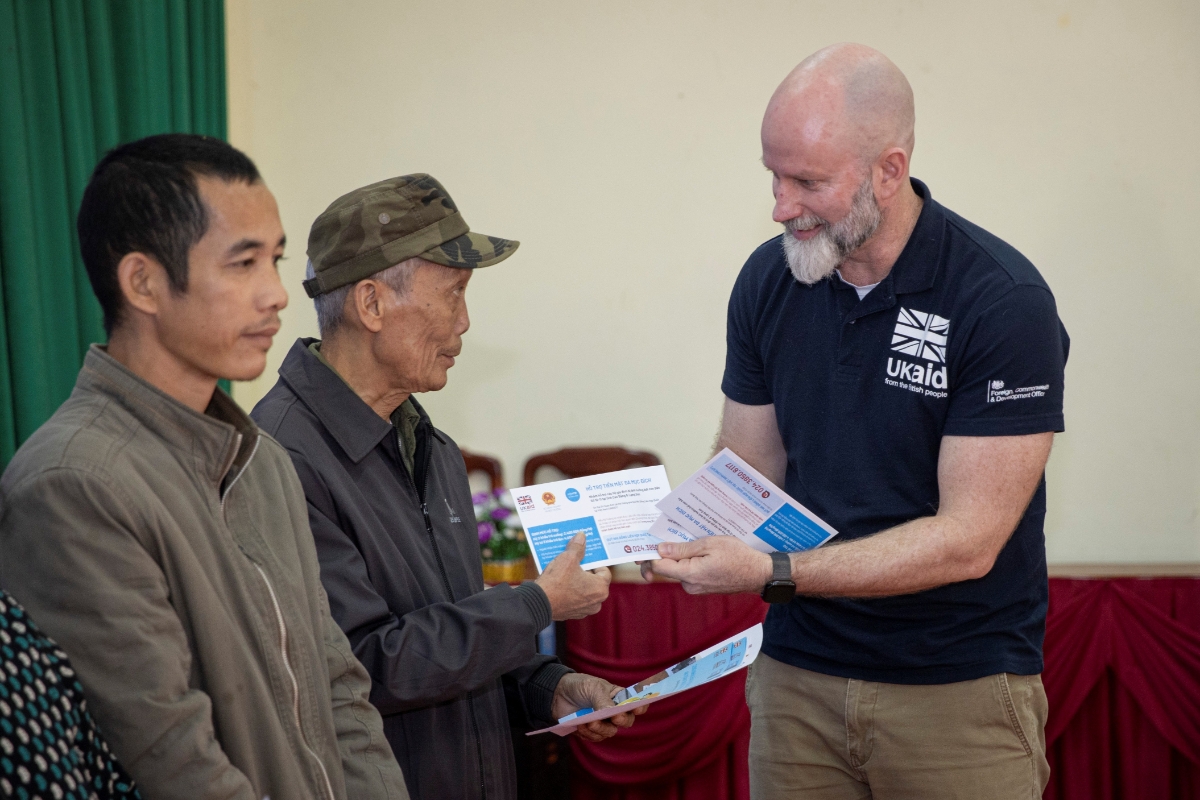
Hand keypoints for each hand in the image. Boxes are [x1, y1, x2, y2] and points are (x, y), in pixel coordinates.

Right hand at [534, 533, 611, 619]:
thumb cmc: (556, 581)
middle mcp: (596, 602)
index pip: (604, 571)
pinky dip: (570, 591)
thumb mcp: (567, 559)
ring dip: (577, 581)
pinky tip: (559, 583)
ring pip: (584, 590)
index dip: (594, 562)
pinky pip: (574, 598)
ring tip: (565, 571)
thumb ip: (577, 547)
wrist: (538, 603)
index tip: (584, 557)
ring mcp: (584, 610)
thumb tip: (581, 536)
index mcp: (600, 589)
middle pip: (594, 581)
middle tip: (574, 562)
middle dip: (584, 571)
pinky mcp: (572, 614)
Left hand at [551, 672, 645, 741]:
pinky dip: (588, 733)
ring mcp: (603, 723)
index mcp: (619, 697)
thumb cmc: (580, 686)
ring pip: (610, 732)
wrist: (558, 694)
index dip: (640, 707)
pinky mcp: (591, 732)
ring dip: (600, 728)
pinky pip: (595, 738)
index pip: (636, 703)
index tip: (638, 708)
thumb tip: (615, 713)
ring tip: (588, 722)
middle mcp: (614, 711)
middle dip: (621, 721)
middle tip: (614, 717)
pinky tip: (579, 725)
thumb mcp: (593, 688)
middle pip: (626, 722)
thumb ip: (604, 700)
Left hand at [647, 537, 774, 594]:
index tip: (640, 545)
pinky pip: (688, 573)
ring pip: (678, 570)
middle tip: (662, 537)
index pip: (658, 566)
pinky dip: (688, 562)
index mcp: (690, 574)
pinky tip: (698, 551)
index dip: (647, 555)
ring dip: (678, 556)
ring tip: (689, 540)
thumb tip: (661, 549)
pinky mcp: (702, 587)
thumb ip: (683, 548)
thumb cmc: (738, 556)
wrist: (759, 573)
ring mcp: (696, 588)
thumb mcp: (710, 544)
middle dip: (663, 553)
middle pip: (666, 568)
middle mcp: (690, 585)